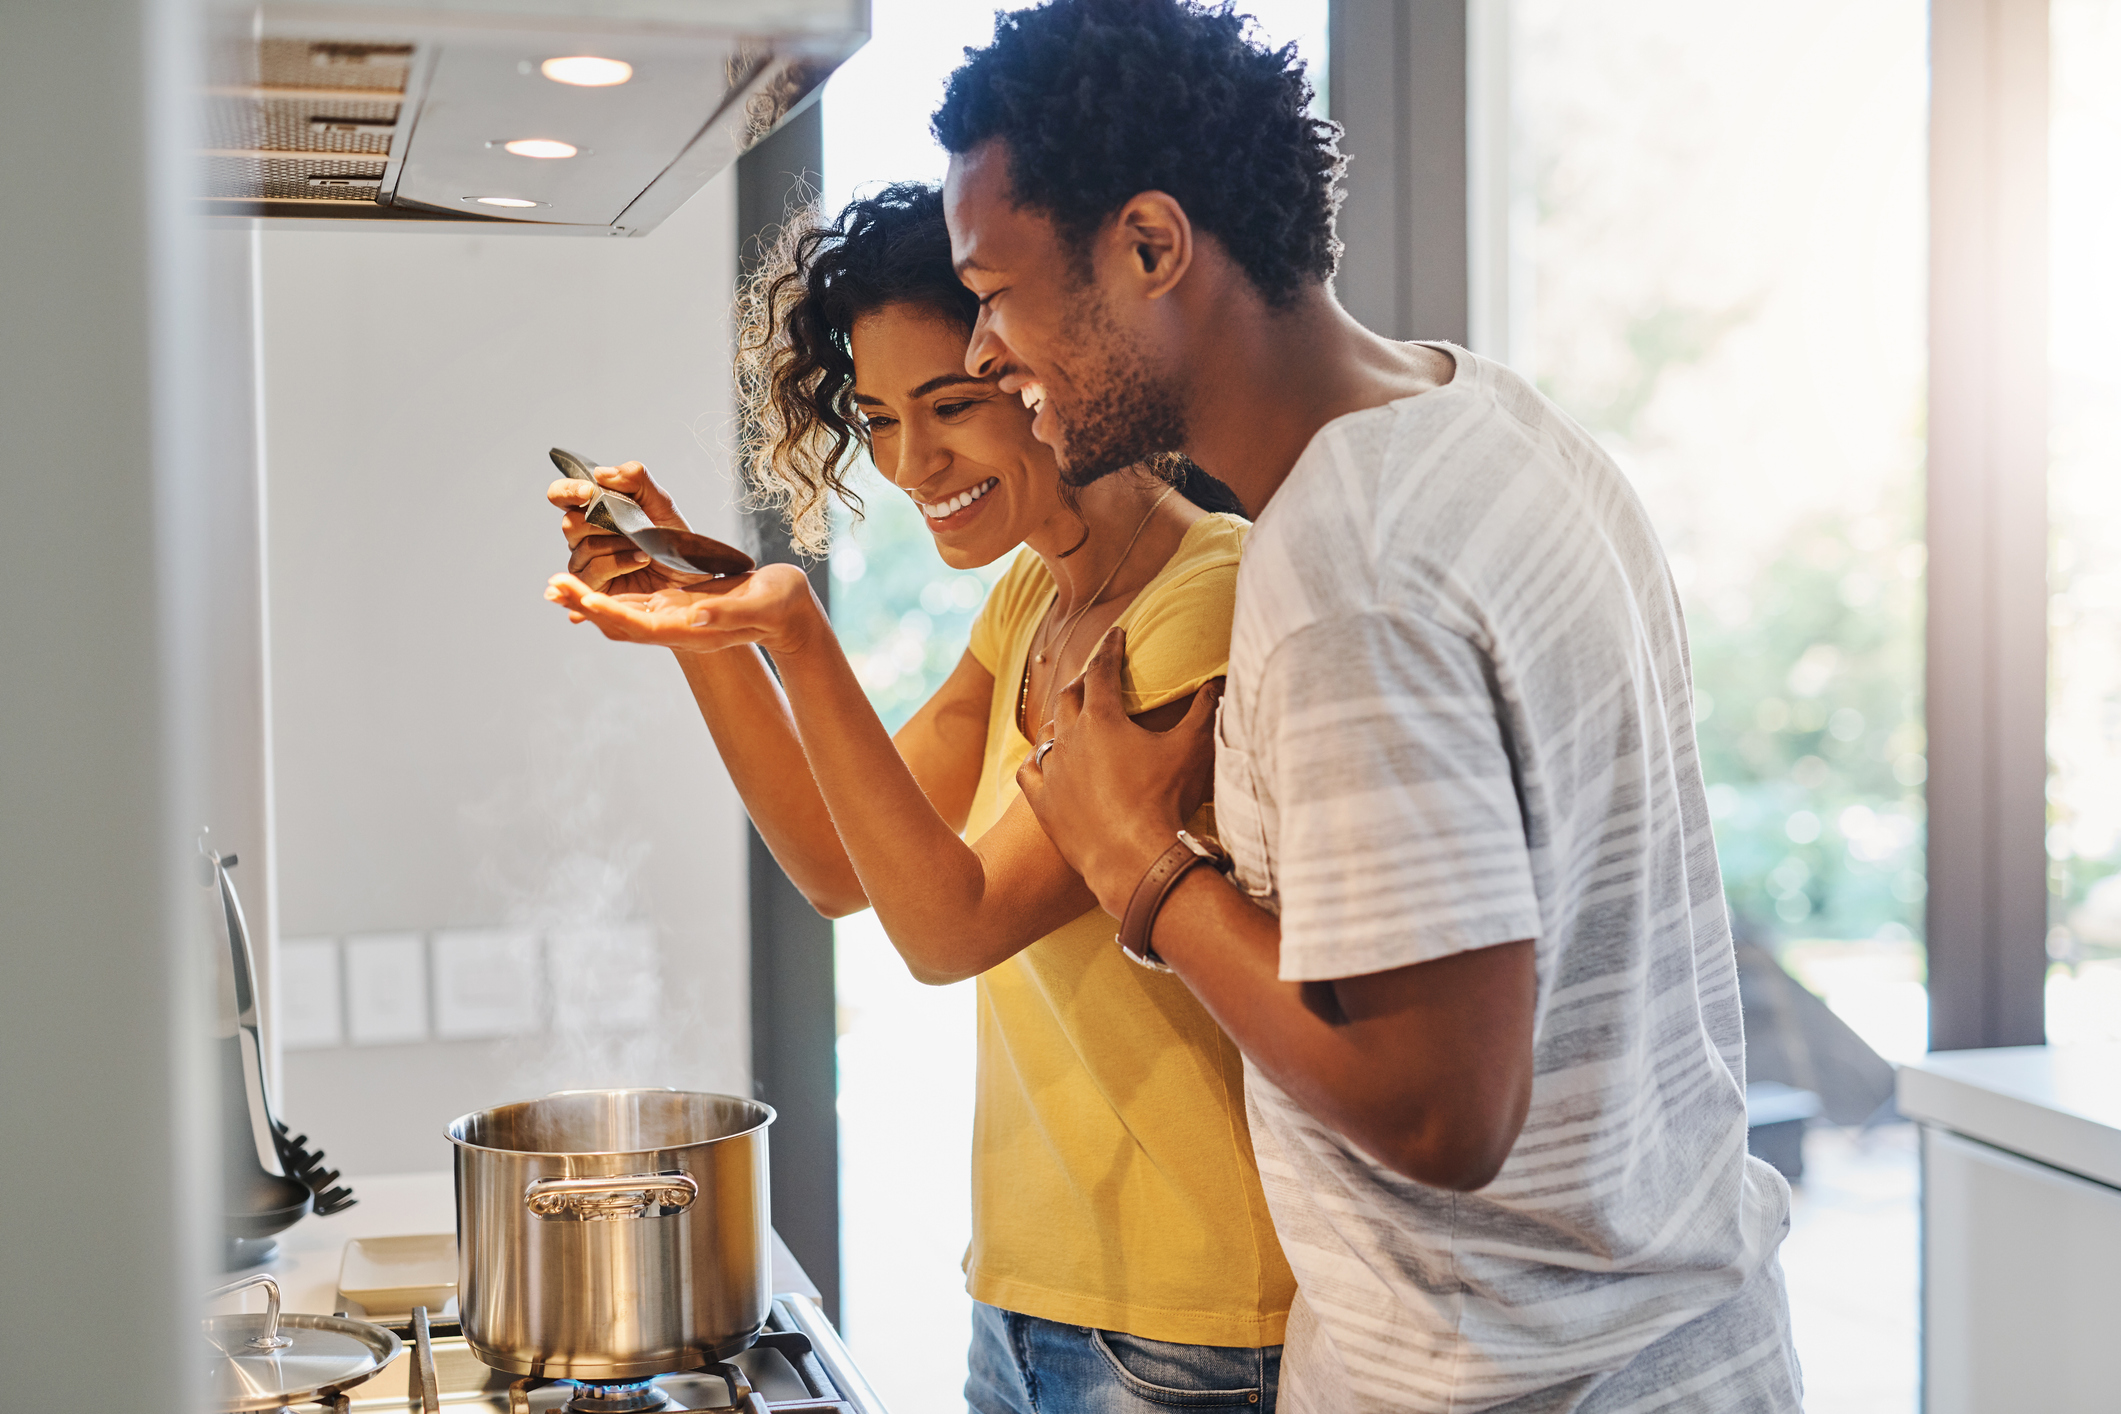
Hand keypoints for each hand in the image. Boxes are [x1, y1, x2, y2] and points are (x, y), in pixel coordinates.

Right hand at [546, 460, 707, 595]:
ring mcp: (585, 562)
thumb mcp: (660, 501)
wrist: (689, 573)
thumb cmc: (672, 537)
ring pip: (585, 547)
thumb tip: (601, 473)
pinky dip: (622, 562)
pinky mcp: (593, 586)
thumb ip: (635, 478)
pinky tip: (641, 560)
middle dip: (607, 523)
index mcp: (592, 510)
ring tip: (644, 545)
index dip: (567, 491)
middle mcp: (582, 536)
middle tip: (633, 526)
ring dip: (621, 544)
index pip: (560, 495)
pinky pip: (595, 569)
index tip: (588, 491)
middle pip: (570, 523)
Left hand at [546, 561, 826, 658]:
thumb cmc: (781, 607)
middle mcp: (676, 627)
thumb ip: (728, 613)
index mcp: (692, 629)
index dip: (606, 611)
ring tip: (557, 584)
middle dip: (584, 605)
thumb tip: (695, 614)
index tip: (578, 596)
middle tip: (551, 585)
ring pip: (620, 613)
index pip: (639, 624)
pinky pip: (632, 603)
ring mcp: (674, 617)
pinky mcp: (676, 605)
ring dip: (588, 600)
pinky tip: (589, 582)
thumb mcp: (761, 605)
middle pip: (619, 621)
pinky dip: (606, 594)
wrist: (791, 614)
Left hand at [1015, 625, 1221, 917]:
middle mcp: (1070, 737)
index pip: (1103, 669)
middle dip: (1083, 680)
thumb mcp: (1193, 749)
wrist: (1134, 859)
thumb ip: (1204, 710)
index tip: (1117, 634)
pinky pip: (1031, 771)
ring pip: (1048, 732)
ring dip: (1060, 719)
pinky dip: (1037, 759)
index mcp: (1103, 717)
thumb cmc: (1165, 800)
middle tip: (1094, 674)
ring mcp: (1053, 771)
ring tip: (1071, 716)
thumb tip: (1216, 682)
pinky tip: (1043, 759)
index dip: (1111, 648)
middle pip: (1070, 695)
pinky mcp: (1043, 803)